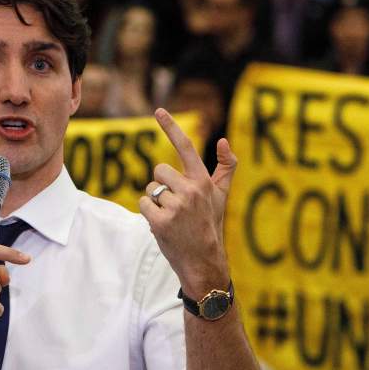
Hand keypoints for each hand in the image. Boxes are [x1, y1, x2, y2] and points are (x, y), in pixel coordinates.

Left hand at [138, 108, 235, 299]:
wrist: (203, 259)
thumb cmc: (210, 223)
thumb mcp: (221, 195)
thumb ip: (226, 167)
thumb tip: (223, 140)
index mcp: (202, 180)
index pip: (185, 147)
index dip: (171, 126)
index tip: (158, 110)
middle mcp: (190, 190)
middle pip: (159, 170)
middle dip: (162, 186)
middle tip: (176, 204)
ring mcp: (175, 206)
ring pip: (150, 188)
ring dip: (156, 201)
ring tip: (171, 216)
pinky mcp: (160, 221)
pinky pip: (142, 203)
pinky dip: (148, 213)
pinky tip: (162, 224)